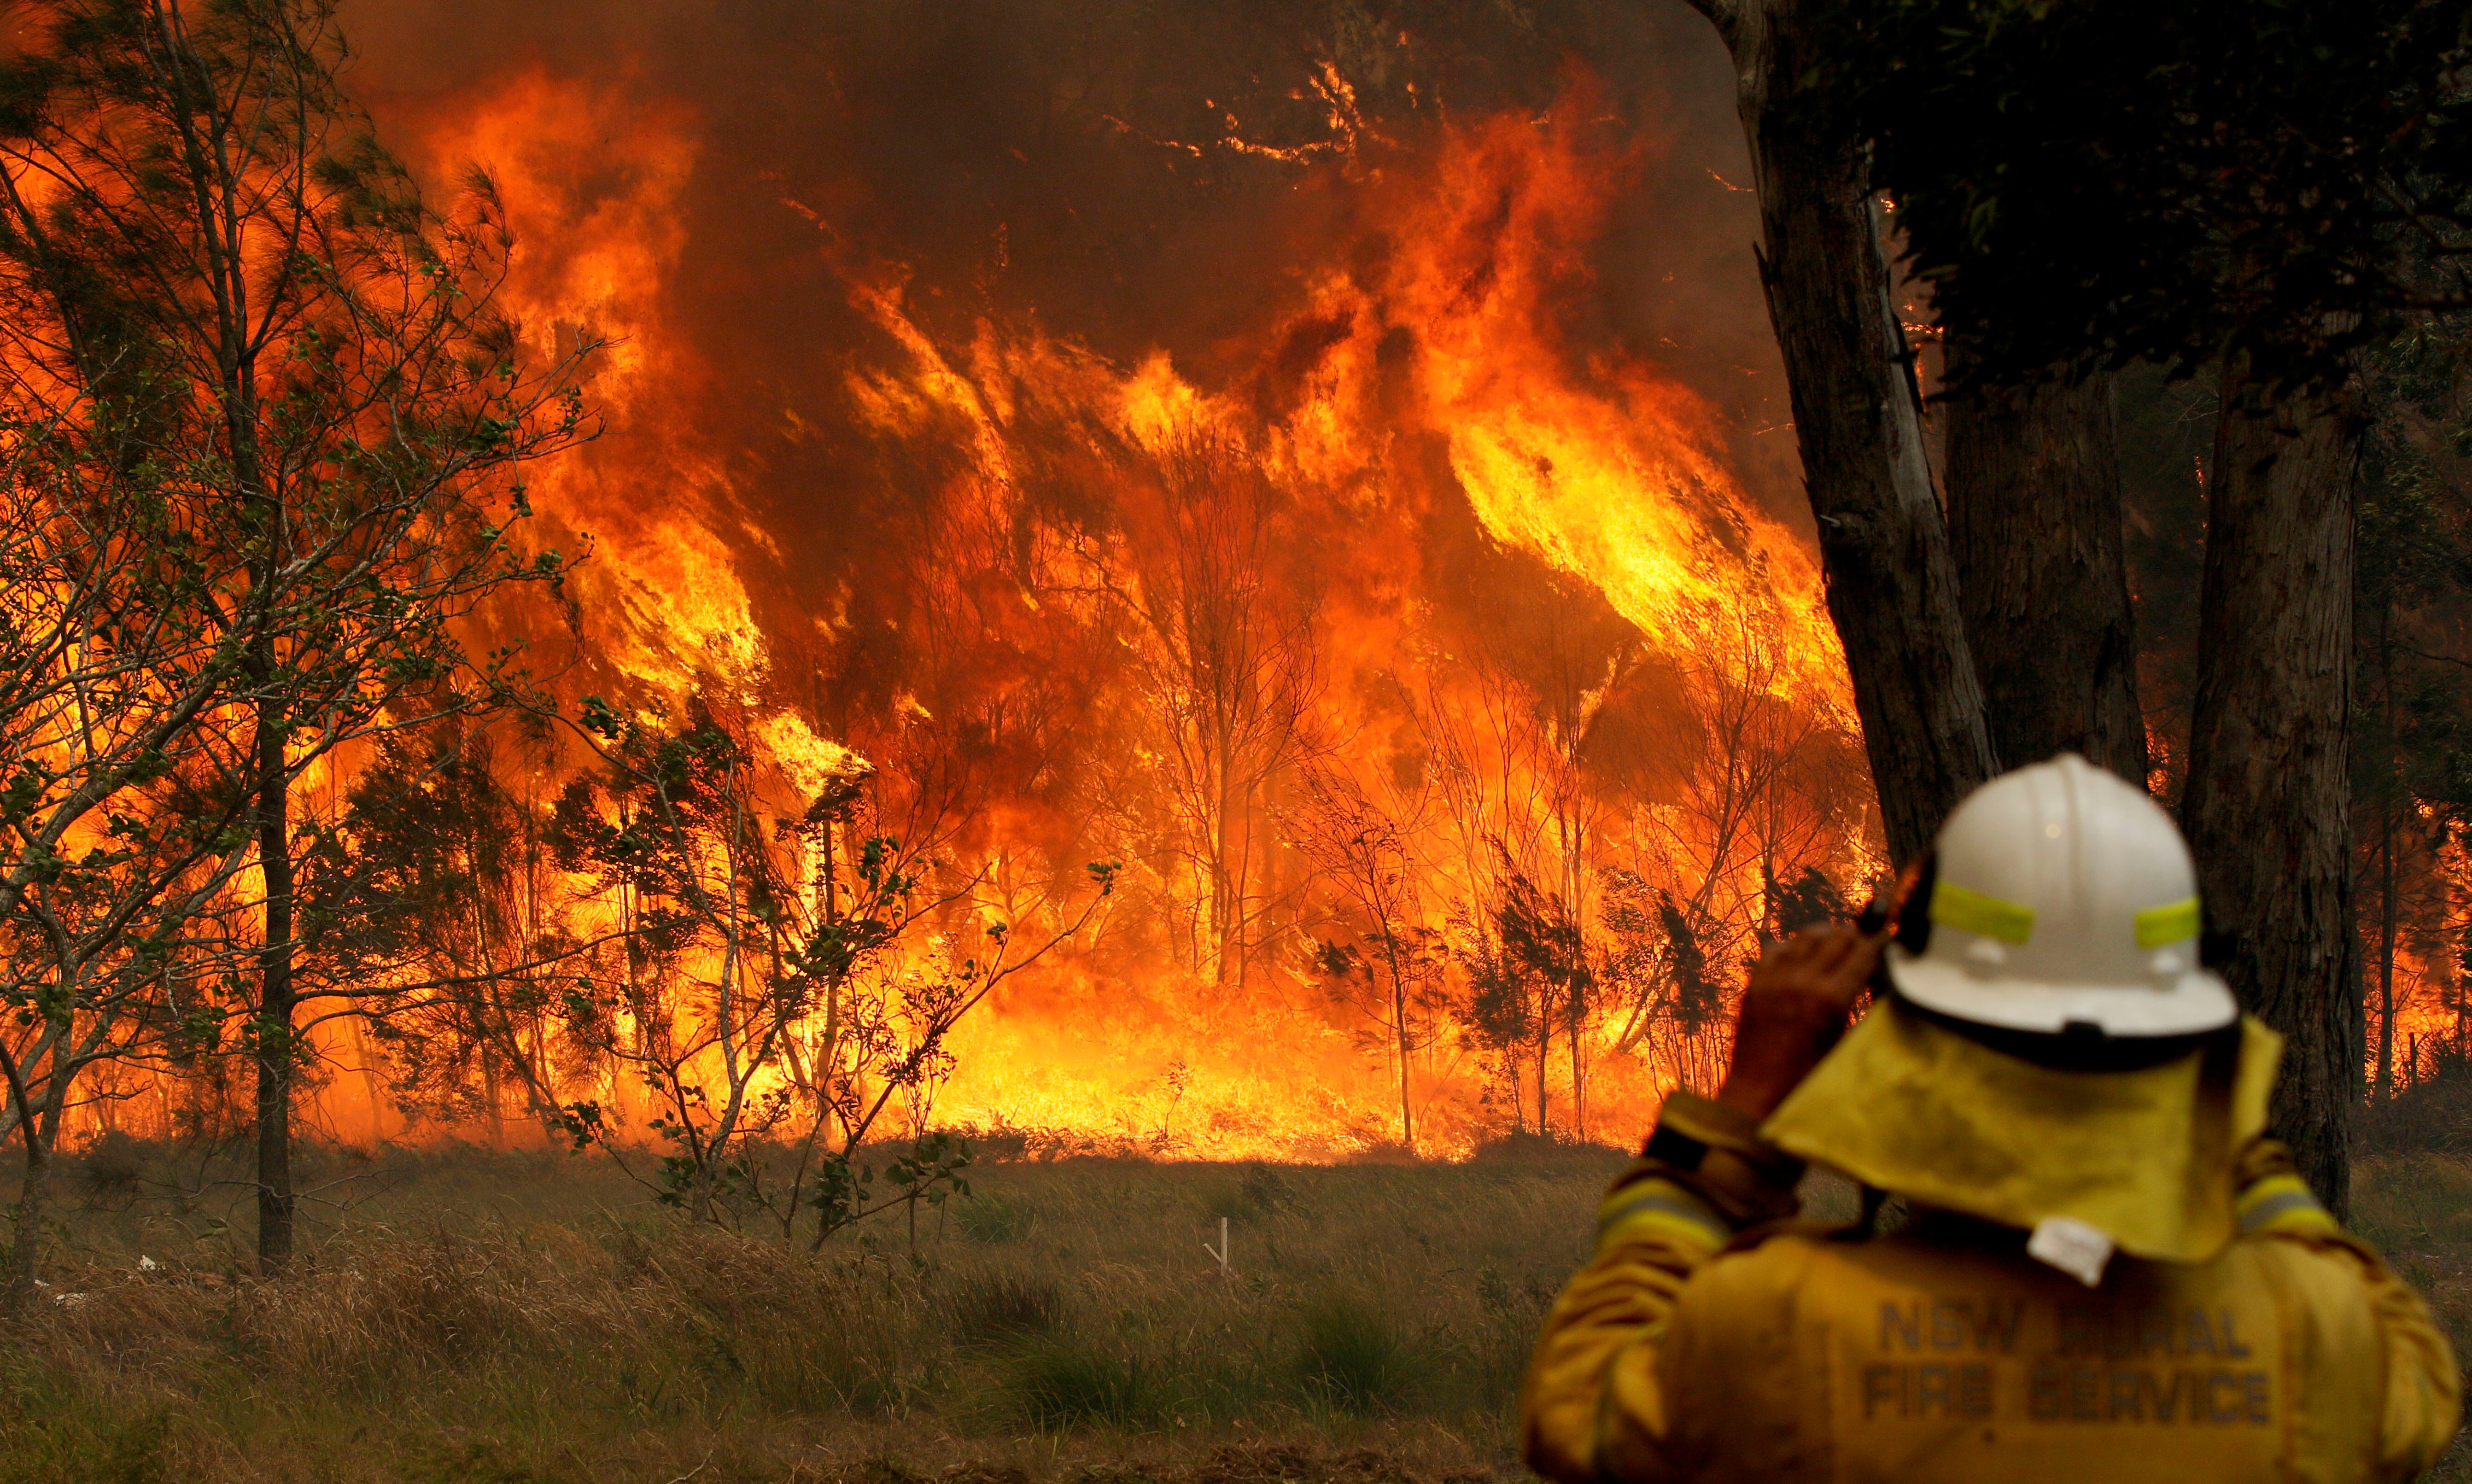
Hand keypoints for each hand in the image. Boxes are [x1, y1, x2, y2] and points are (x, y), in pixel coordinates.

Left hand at [1715, 922, 1885, 1121]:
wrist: (1759, 1093)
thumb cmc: (1809, 1078)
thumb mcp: (1845, 1042)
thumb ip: (1859, 1006)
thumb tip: (1874, 977)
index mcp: (1832, 998)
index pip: (1863, 952)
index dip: (1878, 941)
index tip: (1887, 934)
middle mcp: (1803, 980)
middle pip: (1837, 937)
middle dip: (1855, 936)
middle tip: (1864, 942)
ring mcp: (1775, 979)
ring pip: (1806, 936)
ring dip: (1826, 936)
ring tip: (1836, 945)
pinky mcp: (1755, 983)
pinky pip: (1776, 948)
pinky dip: (1793, 946)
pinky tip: (1802, 956)